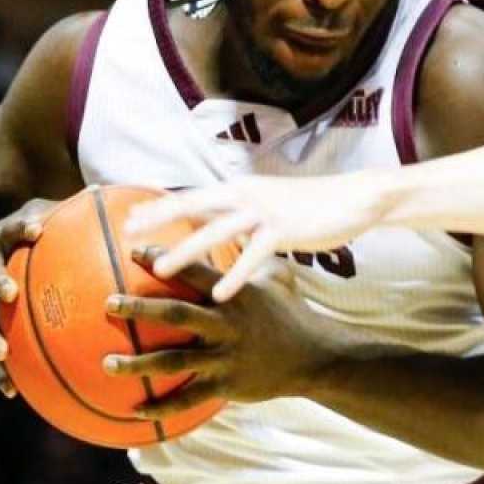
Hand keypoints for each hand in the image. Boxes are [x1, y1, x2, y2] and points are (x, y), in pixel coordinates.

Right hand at [0, 197, 55, 397]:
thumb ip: (58, 214)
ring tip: (3, 351)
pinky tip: (13, 392)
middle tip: (9, 292)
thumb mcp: (19, 221)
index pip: (11, 229)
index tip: (37, 228)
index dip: (23, 227)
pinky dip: (0, 371)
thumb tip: (104, 194)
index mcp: (0, 242)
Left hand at [102, 248, 345, 414]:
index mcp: (233, 295)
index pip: (193, 272)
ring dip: (138, 363)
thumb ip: (249, 257)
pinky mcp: (226, 385)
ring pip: (174, 360)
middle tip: (109, 303)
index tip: (132, 252)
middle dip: (139, 308)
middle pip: (176, 313)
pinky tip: (134, 409)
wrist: (315, 357)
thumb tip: (238, 230)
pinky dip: (161, 407)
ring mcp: (225, 357)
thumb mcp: (276, 277)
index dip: (163, 259)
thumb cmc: (291, 312)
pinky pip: (188, 398)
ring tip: (108, 362)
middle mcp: (226, 324)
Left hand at [126, 175, 386, 300]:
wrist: (356, 197)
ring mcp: (264, 211)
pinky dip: (234, 275)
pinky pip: (253, 256)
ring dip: (186, 251)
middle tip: (127, 235)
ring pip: (216, 232)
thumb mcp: (270, 203)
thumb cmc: (312, 205)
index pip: (192, 196)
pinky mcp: (284, 230)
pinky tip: (218, 295)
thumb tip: (216, 218)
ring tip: (159, 269)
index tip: (130, 219)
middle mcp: (246, 195)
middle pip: (192, 206)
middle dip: (158, 220)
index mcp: (240, 188)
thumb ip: (242, 211)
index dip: (160, 206)